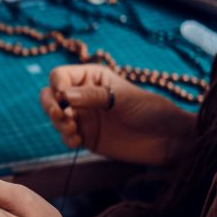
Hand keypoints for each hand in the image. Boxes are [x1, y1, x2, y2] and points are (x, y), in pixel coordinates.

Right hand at [40, 64, 194, 166]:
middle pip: (50, 95)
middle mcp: (83, 96)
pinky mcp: (86, 137)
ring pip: (55, 116)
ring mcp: (83, 117)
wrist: (167, 140)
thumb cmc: (150, 111)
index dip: (57, 84)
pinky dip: (66, 138)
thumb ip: (93, 96)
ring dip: (58, 123)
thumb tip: (63, 94)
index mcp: (92, 78)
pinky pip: (65, 136)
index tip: (64, 96)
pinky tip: (78, 141)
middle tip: (60, 115)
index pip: (60, 76)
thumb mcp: (123, 98)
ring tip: (74, 130)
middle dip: (49, 104)